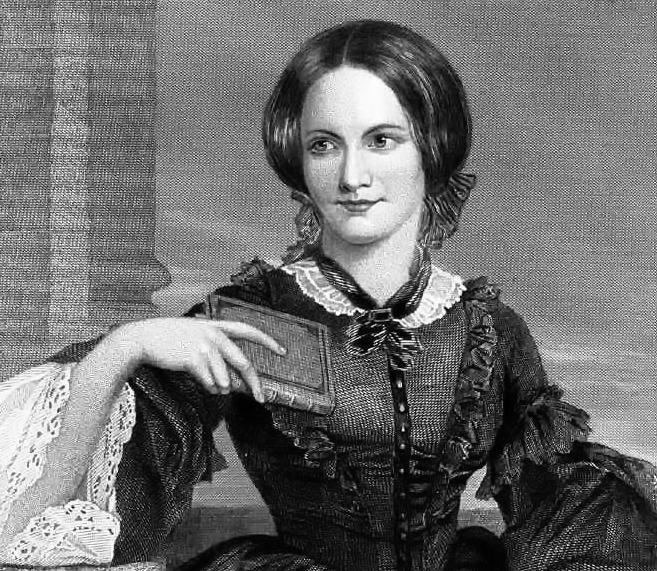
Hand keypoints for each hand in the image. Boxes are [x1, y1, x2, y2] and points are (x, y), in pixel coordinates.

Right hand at [107, 317, 284, 401]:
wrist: (142, 339)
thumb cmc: (168, 339)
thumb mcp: (195, 336)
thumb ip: (215, 351)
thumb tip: (231, 381)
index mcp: (216, 326)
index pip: (248, 331)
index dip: (267, 341)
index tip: (283, 352)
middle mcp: (214, 334)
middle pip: (243, 363)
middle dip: (255, 384)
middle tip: (261, 399)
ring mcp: (204, 346)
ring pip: (225, 379)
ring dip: (220, 388)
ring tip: (210, 385)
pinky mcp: (194, 359)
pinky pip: (209, 383)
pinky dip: (207, 387)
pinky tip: (199, 381)